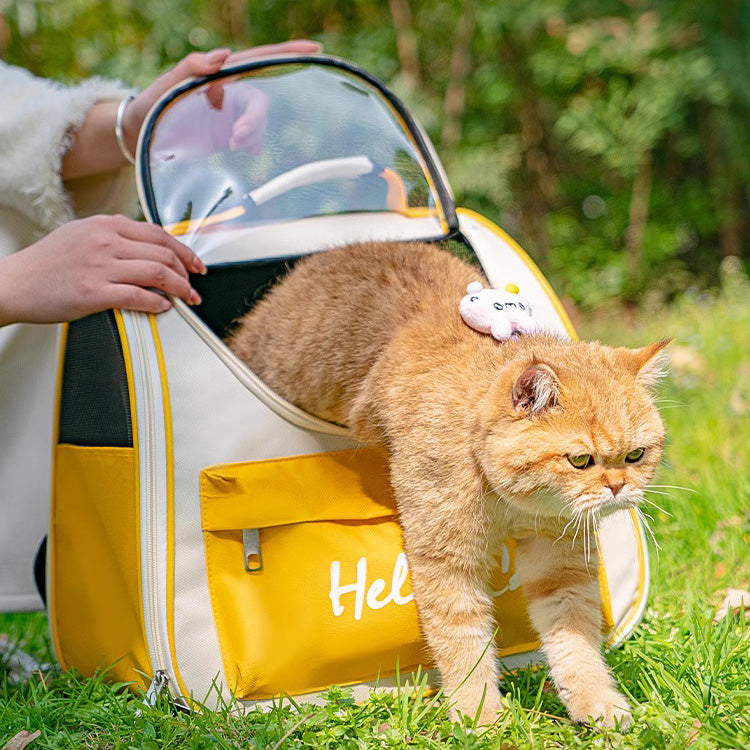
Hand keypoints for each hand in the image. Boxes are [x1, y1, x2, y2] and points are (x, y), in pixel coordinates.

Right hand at [0, 215, 205, 325]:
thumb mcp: (80, 234)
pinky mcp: (94, 292)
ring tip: (188, 298)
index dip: (184, 250)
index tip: (195, 263)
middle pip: (164, 253)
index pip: (159, 234)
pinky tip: (164, 307)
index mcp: (105, 225)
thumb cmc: (47, 263)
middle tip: (196, 284)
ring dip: (180, 289)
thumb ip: (112, 234)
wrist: (14, 283)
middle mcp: (105, 241)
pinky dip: (158, 302)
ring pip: (157, 273)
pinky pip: (138, 296)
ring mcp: (100, 266)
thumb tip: (145, 241)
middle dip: (188, 271)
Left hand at [61, 40, 321, 179]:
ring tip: (231, 145)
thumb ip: (191, 68)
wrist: (141, 138)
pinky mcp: (230, 135)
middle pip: (261, 101)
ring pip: (259, 123)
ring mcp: (232, 115)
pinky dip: (252, 144)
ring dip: (251, 135)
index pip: (258, 60)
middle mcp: (229, 92)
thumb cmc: (151, 106)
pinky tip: (239, 149)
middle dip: (255, 121)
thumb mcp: (166, 86)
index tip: (314, 50)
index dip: (286, 54)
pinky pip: (254, 139)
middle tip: (237, 139)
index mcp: (218, 74)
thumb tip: (223, 55)